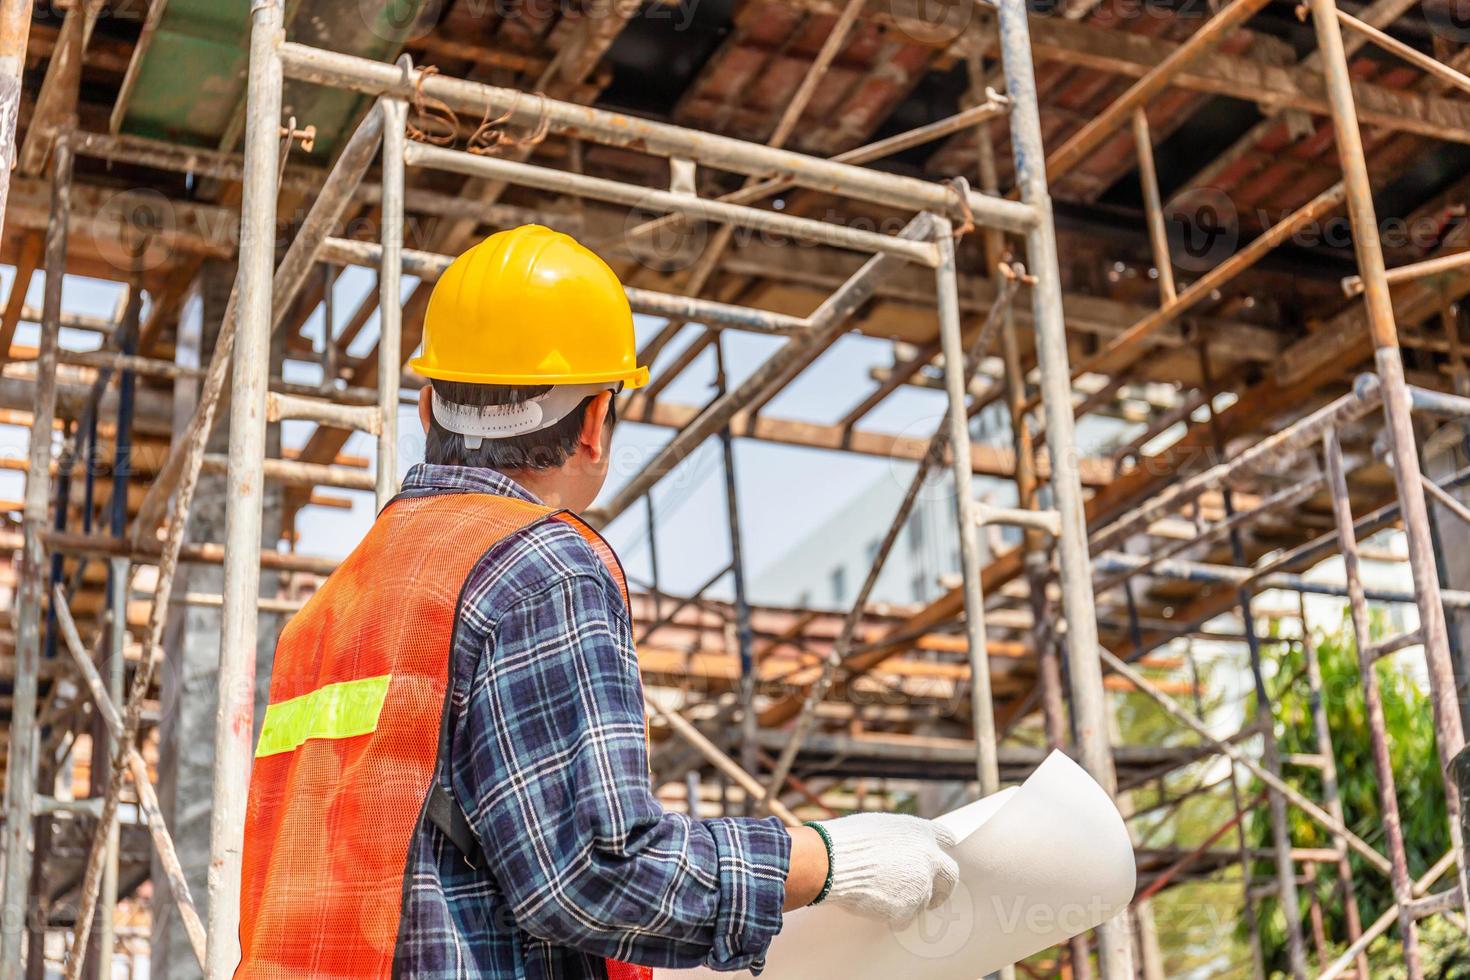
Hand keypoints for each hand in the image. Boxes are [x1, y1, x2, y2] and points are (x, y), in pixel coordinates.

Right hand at [811, 813, 958, 921]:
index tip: (938, 859)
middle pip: (950, 875)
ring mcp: (920, 884)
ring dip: (910, 900)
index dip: (942, 849)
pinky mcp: (908, 908)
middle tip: (935, 898)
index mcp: (919, 831)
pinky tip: (875, 903)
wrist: (830, 863)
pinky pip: (906, 916)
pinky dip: (894, 914)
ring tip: (881, 894)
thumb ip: (900, 839)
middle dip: (944, 888)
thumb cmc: (847, 841)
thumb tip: (903, 850)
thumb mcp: (877, 827)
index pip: (946, 838)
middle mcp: (927, 857)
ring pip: (924, 899)